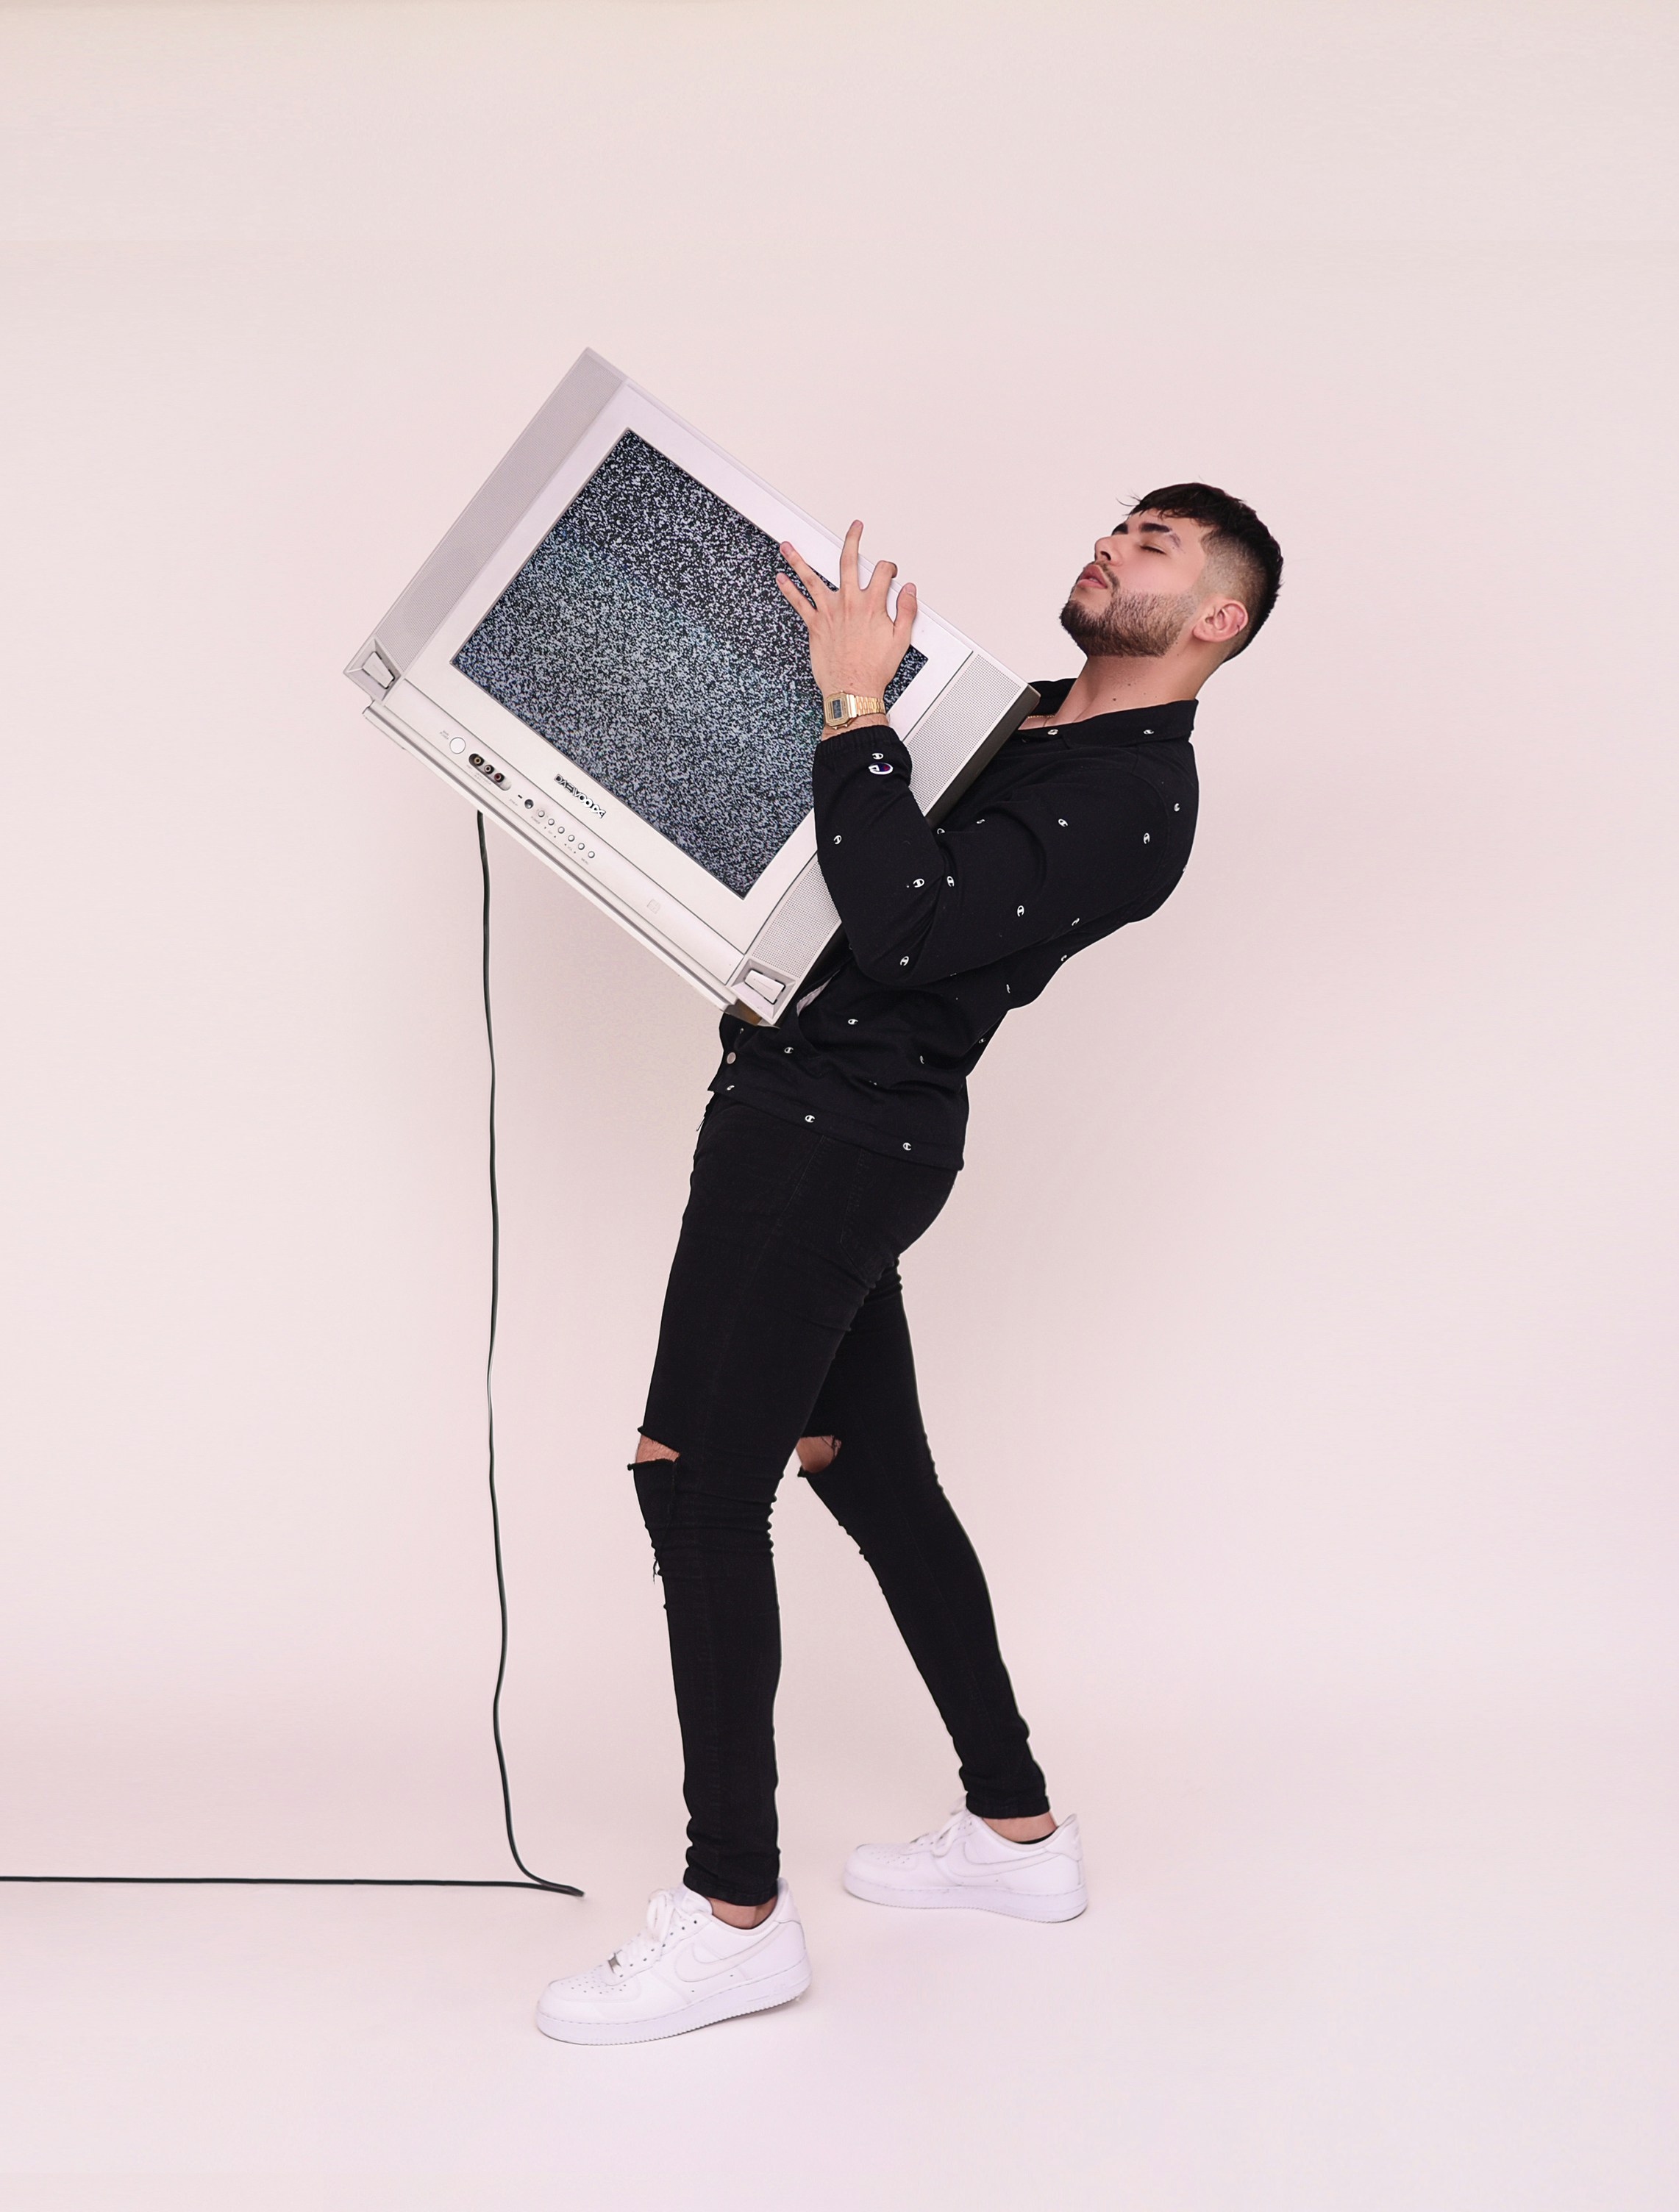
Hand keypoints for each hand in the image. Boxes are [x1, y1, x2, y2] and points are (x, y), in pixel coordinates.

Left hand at [776, 520, 917, 720]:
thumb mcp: (901, 640)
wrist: (853, 690)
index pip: (882, 572)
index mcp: (872, 605)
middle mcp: (849, 603)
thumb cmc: (874, 670)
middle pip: (848, 561)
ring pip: (811, 578)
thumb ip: (906, 610)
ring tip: (789, 546)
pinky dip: (788, 589)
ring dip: (799, 560)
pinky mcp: (815, 625)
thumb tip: (909, 590)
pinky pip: (798, 603)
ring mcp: (829, 612)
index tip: (890, 572)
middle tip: (854, 528)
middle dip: (852, 539)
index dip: (889, 568)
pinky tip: (781, 578)